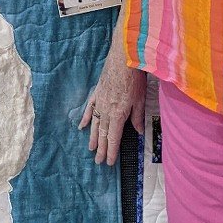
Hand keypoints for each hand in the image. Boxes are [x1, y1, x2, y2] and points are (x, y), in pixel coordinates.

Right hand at [79, 26, 145, 165]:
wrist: (123, 59)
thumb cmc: (134, 79)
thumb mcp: (140, 100)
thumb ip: (137, 117)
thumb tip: (138, 131)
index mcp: (117, 115)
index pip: (113, 138)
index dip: (111, 152)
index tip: (109, 163)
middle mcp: (106, 111)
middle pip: (103, 134)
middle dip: (101, 149)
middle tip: (98, 161)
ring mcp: (99, 101)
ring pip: (95, 124)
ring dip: (93, 137)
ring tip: (91, 149)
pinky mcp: (96, 92)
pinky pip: (89, 108)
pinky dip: (86, 118)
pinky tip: (82, 127)